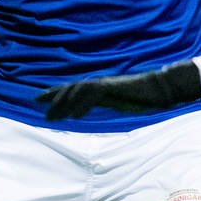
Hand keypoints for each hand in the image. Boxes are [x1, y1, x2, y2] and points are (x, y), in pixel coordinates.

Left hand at [37, 61, 200, 120]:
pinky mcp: (115, 88)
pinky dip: (83, 104)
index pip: (73, 88)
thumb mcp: (119, 102)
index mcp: (100, 88)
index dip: (55, 92)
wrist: (162, 88)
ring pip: (79, 90)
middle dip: (53, 95)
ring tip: (53, 117)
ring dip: (64, 103)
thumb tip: (92, 110)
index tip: (39, 99)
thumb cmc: (144, 97)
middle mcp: (100, 84)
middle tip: (38, 104)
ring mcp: (107, 84)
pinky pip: (94, 94)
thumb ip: (105, 103)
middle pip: (71, 87)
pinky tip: (76, 115)